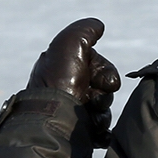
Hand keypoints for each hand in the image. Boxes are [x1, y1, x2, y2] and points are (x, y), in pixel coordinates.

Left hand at [26, 17, 120, 157]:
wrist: (52, 120)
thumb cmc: (61, 80)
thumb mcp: (71, 43)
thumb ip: (86, 30)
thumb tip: (98, 26)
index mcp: (65, 68)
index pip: (100, 66)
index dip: (105, 71)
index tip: (99, 80)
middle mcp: (68, 87)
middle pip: (105, 87)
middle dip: (104, 93)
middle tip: (93, 99)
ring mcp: (73, 110)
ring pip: (104, 107)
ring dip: (102, 111)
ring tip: (89, 116)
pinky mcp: (77, 131)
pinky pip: (100, 128)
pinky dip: (100, 129)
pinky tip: (93, 128)